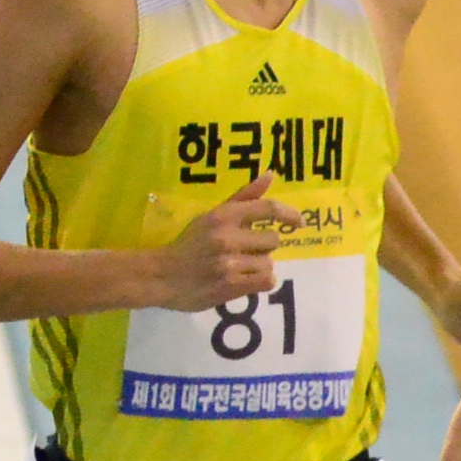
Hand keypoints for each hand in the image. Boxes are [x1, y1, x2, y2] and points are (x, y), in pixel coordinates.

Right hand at [146, 186, 296, 312]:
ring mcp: (230, 263)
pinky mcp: (231, 286)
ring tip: (238, 267)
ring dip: (259, 267)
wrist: (162, 275)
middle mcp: (228, 237)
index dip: (288, 214)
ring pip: (269, 263)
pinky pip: (267, 282)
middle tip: (244, 251)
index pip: (267, 209)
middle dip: (263, 247)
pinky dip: (259, 282)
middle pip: (273, 241)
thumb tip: (271, 175)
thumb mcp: (213, 215)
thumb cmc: (190, 244)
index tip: (299, 222)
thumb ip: (244, 197)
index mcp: (223, 216)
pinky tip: (243, 280)